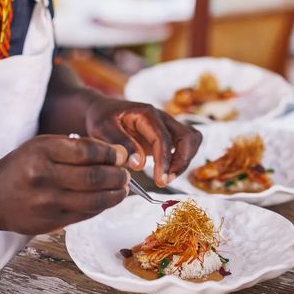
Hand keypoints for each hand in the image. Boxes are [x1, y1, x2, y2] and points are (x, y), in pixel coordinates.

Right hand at [0, 135, 128, 233]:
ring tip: (122, 188)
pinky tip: (106, 199)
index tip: (121, 154)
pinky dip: (102, 207)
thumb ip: (75, 147)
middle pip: (94, 177)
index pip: (87, 150)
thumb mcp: (41, 145)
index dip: (110, 152)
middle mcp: (44, 176)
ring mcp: (47, 202)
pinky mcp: (51, 222)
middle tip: (125, 173)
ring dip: (115, 194)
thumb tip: (114, 153)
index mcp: (42, 151)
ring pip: (94, 200)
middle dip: (118, 175)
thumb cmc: (21, 166)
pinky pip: (86, 214)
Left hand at [85, 97, 201, 187]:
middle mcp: (162, 118)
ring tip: (165, 179)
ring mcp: (168, 126)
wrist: (102, 112)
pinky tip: (166, 173)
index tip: (160, 181)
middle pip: (188, 136)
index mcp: (147, 114)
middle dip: (181, 162)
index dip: (165, 161)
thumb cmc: (102, 119)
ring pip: (192, 140)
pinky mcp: (168, 136)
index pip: (164, 138)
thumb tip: (139, 164)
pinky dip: (181, 161)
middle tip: (164, 181)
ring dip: (184, 162)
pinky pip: (186, 146)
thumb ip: (121, 144)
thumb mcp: (103, 128)